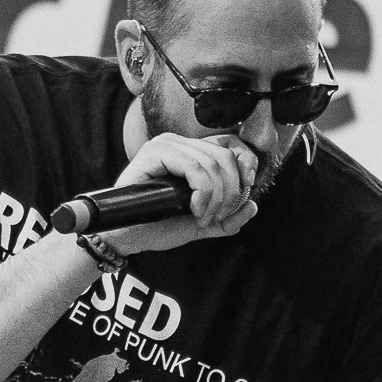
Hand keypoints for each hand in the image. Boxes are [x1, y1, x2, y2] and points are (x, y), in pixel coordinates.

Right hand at [105, 131, 259, 254]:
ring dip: (215, 198)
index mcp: (192, 153)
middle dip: (230, 192)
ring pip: (212, 163)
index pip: (231, 143)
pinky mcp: (155, 153)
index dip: (246, 163)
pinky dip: (203, 193)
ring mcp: (166, 145)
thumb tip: (252, 205)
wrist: (128, 238)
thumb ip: (228, 218)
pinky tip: (194, 210)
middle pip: (225, 155)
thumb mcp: (201, 224)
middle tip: (216, 216)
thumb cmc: (157, 227)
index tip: (246, 188)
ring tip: (202, 217)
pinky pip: (194, 167)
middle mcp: (180, 144)